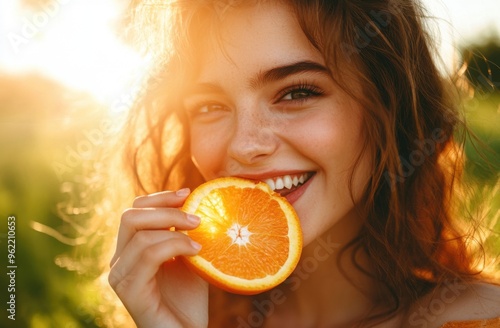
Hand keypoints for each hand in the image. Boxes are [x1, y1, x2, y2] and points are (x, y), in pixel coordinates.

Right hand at [108, 189, 207, 327]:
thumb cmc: (189, 297)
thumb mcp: (188, 256)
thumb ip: (184, 231)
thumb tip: (194, 198)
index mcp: (129, 249)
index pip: (134, 210)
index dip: (159, 198)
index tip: (188, 193)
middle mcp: (119, 260)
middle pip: (130, 216)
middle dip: (166, 210)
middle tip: (198, 218)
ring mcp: (121, 276)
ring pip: (140, 235)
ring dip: (176, 231)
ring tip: (200, 241)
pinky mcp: (130, 291)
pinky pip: (148, 256)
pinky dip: (174, 246)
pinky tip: (196, 252)